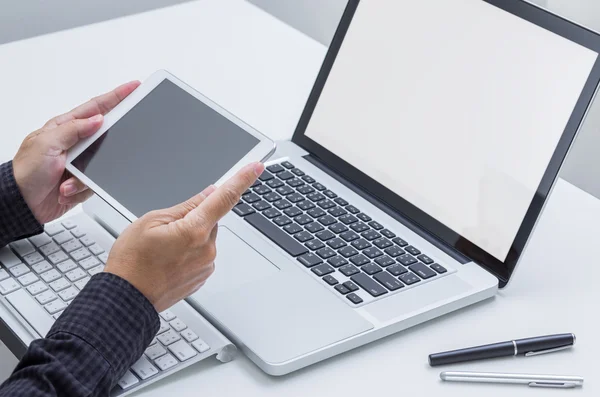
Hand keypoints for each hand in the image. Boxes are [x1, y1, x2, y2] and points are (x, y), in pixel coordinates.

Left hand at [12, 81, 140, 223]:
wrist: (23, 203)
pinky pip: (97, 182)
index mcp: (64, 127)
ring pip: (103, 163)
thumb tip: (97, 119)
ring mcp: (80, 162)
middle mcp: (74, 143)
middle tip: (94, 154)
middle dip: (104, 147)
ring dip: (83, 176)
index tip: (133, 87)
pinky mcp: (83, 180)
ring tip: (65, 182)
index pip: (96, 107)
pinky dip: (81, 188)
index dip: (116, 96)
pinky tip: (65, 190)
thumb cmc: (26, 172)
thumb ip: (74, 129)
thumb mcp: (47, 144)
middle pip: (105, 136)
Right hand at [104, 162, 264, 311]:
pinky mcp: (203, 277)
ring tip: (162, 251)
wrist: (126, 299)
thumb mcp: (151, 221)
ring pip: (205, 238)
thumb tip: (208, 194)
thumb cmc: (132, 262)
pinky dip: (189, 253)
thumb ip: (185, 206)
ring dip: (190, 238)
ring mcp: (206, 265)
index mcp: (194, 230)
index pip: (225, 197)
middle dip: (193, 219)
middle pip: (209, 220)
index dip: (243, 179)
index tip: (256, 167)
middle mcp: (206, 248)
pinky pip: (202, 255)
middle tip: (165, 231)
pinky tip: (168, 261)